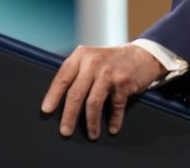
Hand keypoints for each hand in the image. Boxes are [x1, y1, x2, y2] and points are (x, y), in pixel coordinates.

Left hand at [40, 44, 166, 139]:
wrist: (143, 55)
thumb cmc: (112, 61)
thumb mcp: (91, 58)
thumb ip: (77, 71)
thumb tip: (59, 98)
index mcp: (81, 56)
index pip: (62, 78)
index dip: (53, 95)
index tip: (47, 110)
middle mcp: (93, 63)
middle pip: (76, 93)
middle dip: (69, 115)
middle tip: (65, 131)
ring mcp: (109, 73)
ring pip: (93, 103)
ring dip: (91, 123)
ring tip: (91, 134)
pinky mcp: (123, 83)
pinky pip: (115, 107)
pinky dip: (114, 121)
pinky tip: (112, 128)